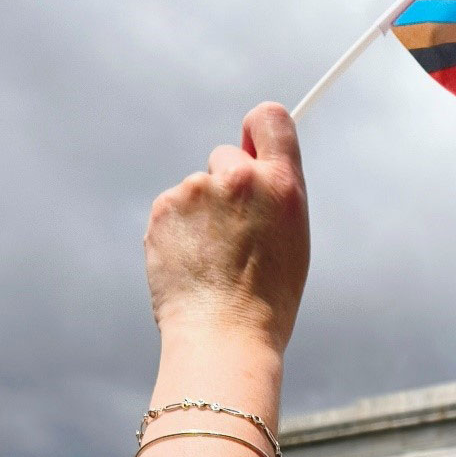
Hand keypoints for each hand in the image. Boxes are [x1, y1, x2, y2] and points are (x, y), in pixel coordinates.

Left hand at [145, 103, 309, 351]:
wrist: (223, 338)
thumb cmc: (266, 301)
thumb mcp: (292, 241)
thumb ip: (274, 194)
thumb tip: (249, 166)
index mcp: (281, 186)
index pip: (270, 118)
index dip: (258, 133)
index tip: (252, 150)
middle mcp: (238, 178)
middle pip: (226, 156)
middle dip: (225, 185)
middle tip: (234, 236)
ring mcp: (196, 191)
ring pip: (196, 189)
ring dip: (201, 216)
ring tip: (212, 263)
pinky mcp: (163, 209)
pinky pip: (173, 211)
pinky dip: (179, 233)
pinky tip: (191, 266)